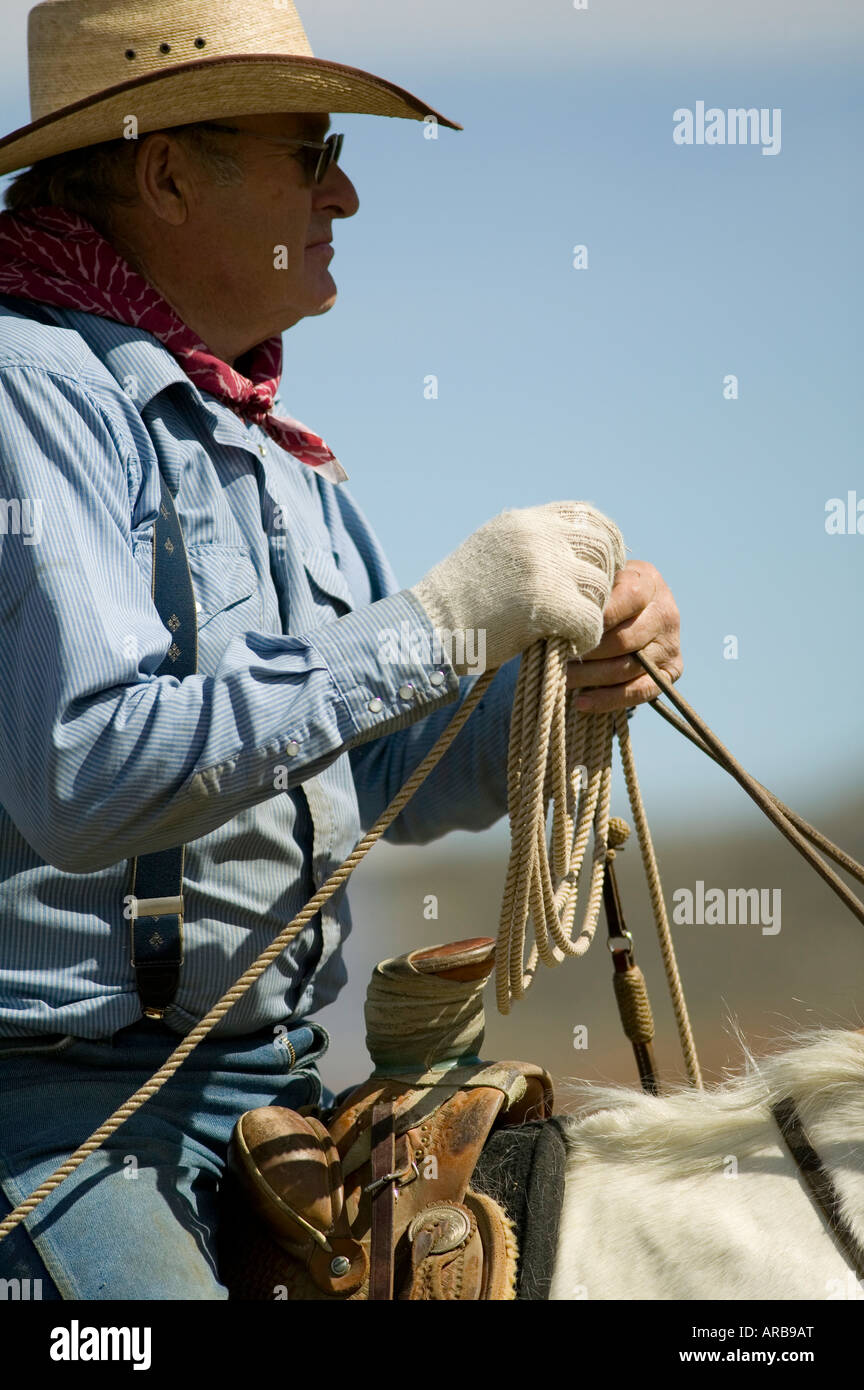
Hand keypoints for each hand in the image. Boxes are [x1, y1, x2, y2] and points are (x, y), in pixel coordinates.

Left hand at [566, 561, 681, 712]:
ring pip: (626, 668)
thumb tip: (563, 614)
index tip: (567, 628)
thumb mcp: (600, 581)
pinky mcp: (670, 672)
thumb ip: (588, 591)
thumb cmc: (606, 592)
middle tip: (557, 658)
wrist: (635, 608)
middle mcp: (665, 613)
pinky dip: (609, 700)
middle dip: (587, 653)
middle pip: (623, 641)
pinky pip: (641, 692)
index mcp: (648, 582)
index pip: (627, 599)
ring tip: (562, 678)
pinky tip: (581, 703)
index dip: (596, 617)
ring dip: (590, 677)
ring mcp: (670, 645)